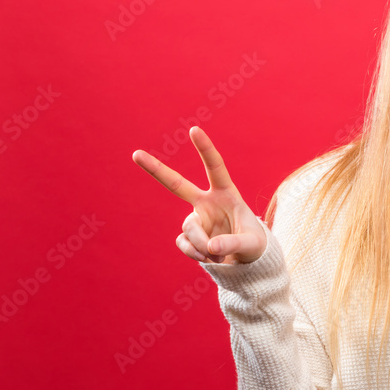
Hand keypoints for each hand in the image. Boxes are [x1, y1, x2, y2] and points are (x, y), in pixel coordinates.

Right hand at [131, 126, 267, 263]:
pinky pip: (184, 243)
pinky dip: (196, 253)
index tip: (194, 129)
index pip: (215, 167)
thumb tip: (210, 248)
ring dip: (202, 244)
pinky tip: (210, 258)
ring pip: (189, 228)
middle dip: (156, 170)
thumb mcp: (251, 244)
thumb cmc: (254, 244)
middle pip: (177, 184)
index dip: (205, 149)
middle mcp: (206, 202)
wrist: (246, 260)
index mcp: (226, 193)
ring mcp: (195, 219)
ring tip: (219, 254)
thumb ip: (234, 243)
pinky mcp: (189, 237)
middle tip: (135, 154)